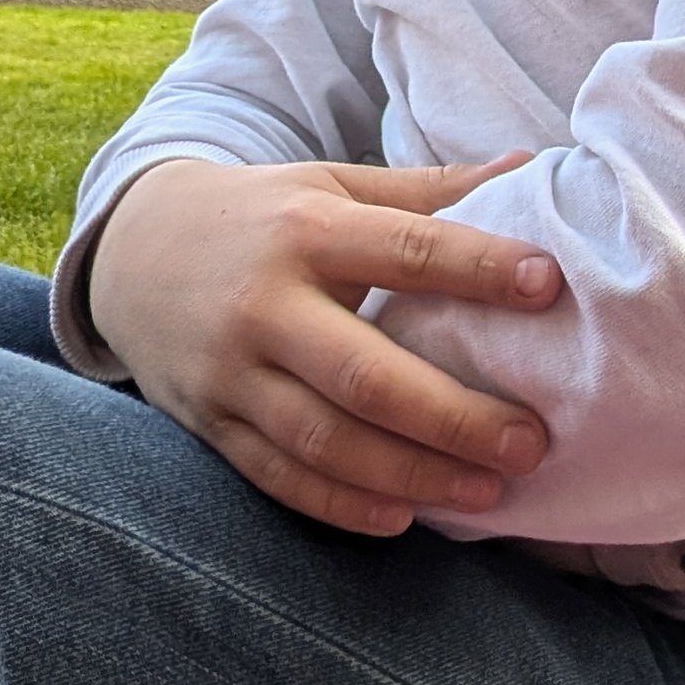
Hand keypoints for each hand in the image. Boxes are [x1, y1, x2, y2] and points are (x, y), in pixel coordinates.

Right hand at [87, 154, 558, 536]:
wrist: (135, 250)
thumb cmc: (264, 214)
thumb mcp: (334, 183)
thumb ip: (427, 189)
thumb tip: (529, 166)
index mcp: (308, 227)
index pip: (404, 249)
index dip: (477, 267)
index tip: (549, 284)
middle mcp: (266, 303)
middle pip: (367, 373)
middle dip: (454, 416)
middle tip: (533, 441)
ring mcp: (233, 372)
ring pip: (326, 440)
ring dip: (412, 474)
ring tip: (489, 491)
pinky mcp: (211, 424)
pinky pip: (279, 477)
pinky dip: (341, 505)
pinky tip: (404, 518)